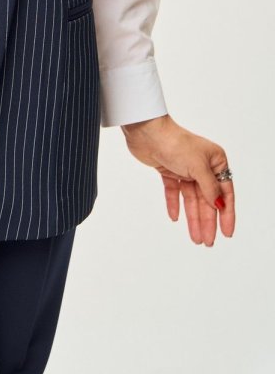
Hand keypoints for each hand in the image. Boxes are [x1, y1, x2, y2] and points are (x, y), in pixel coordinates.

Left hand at [121, 114, 234, 244]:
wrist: (147, 132)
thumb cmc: (176, 143)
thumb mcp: (198, 167)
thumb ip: (209, 189)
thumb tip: (219, 206)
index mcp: (216, 161)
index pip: (225, 192)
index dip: (226, 214)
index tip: (227, 233)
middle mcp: (202, 165)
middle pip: (207, 199)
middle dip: (207, 221)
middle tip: (208, 241)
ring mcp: (185, 168)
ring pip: (191, 198)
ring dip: (193, 218)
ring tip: (195, 238)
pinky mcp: (169, 170)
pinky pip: (174, 191)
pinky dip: (175, 204)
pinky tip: (174, 217)